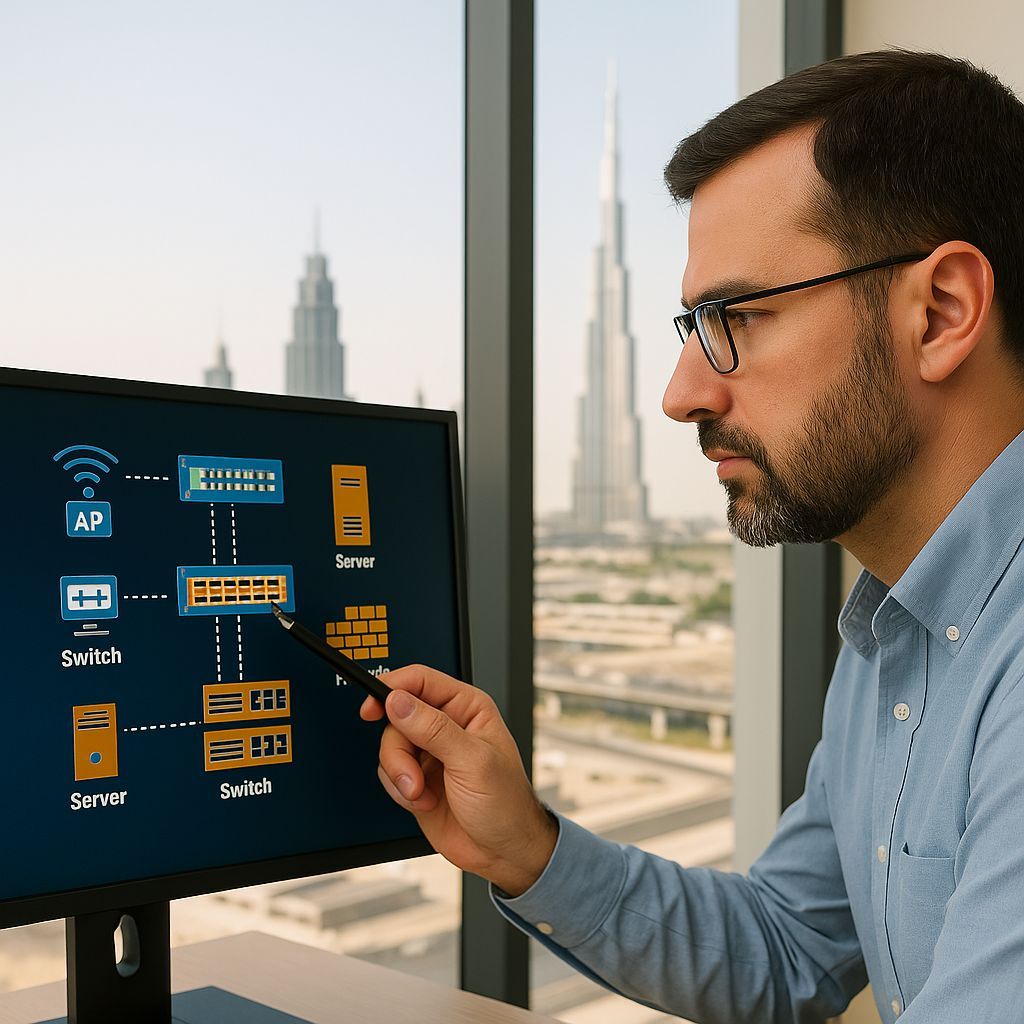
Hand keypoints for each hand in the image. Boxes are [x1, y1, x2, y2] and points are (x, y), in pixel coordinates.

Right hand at [359, 664, 558, 896]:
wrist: (503, 852)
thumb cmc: (506, 803)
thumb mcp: (472, 762)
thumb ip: (433, 729)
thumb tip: (398, 701)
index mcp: (467, 708)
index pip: (420, 681)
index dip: (392, 689)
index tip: (371, 709)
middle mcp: (446, 725)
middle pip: (397, 717)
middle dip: (398, 751)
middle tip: (412, 778)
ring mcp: (430, 752)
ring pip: (389, 747)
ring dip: (400, 776)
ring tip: (422, 795)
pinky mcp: (416, 778)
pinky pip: (389, 773)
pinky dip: (400, 791)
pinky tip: (424, 802)